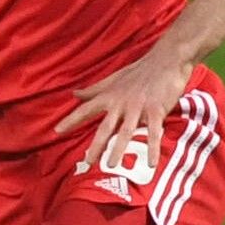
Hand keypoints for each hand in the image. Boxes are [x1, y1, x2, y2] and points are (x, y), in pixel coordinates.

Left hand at [55, 52, 196, 175]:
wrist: (167, 60)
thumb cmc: (139, 71)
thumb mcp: (114, 79)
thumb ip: (94, 90)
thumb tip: (74, 94)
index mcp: (110, 95)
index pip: (86, 109)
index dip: (71, 120)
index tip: (57, 131)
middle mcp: (121, 102)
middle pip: (105, 127)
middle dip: (95, 146)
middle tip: (87, 163)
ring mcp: (138, 107)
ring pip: (126, 131)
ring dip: (119, 149)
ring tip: (112, 165)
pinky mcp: (156, 110)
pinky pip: (153, 132)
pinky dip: (152, 148)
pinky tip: (151, 163)